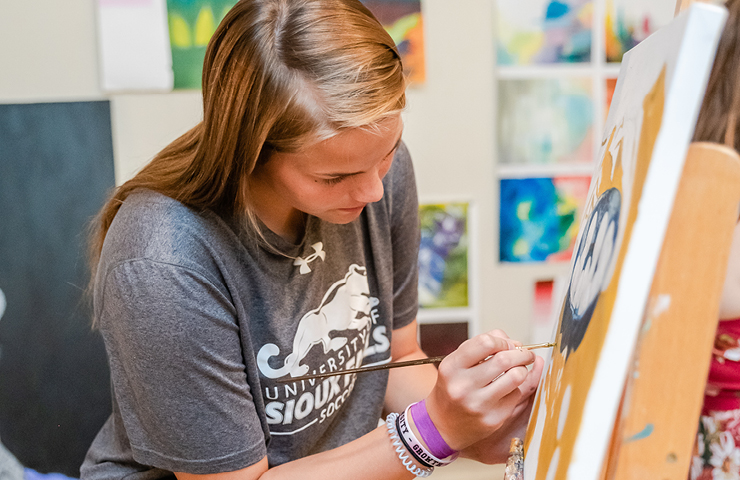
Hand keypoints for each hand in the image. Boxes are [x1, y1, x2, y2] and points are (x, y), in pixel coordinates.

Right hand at [423, 330, 541, 451]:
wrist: (442, 424)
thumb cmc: (453, 387)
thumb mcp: (457, 362)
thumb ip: (482, 346)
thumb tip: (515, 344)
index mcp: (451, 367)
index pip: (485, 343)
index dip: (502, 340)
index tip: (507, 344)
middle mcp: (463, 386)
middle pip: (504, 359)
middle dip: (521, 353)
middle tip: (526, 355)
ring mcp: (478, 404)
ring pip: (516, 377)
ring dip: (522, 370)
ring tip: (519, 370)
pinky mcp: (492, 419)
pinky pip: (516, 395)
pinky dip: (515, 389)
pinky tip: (506, 390)